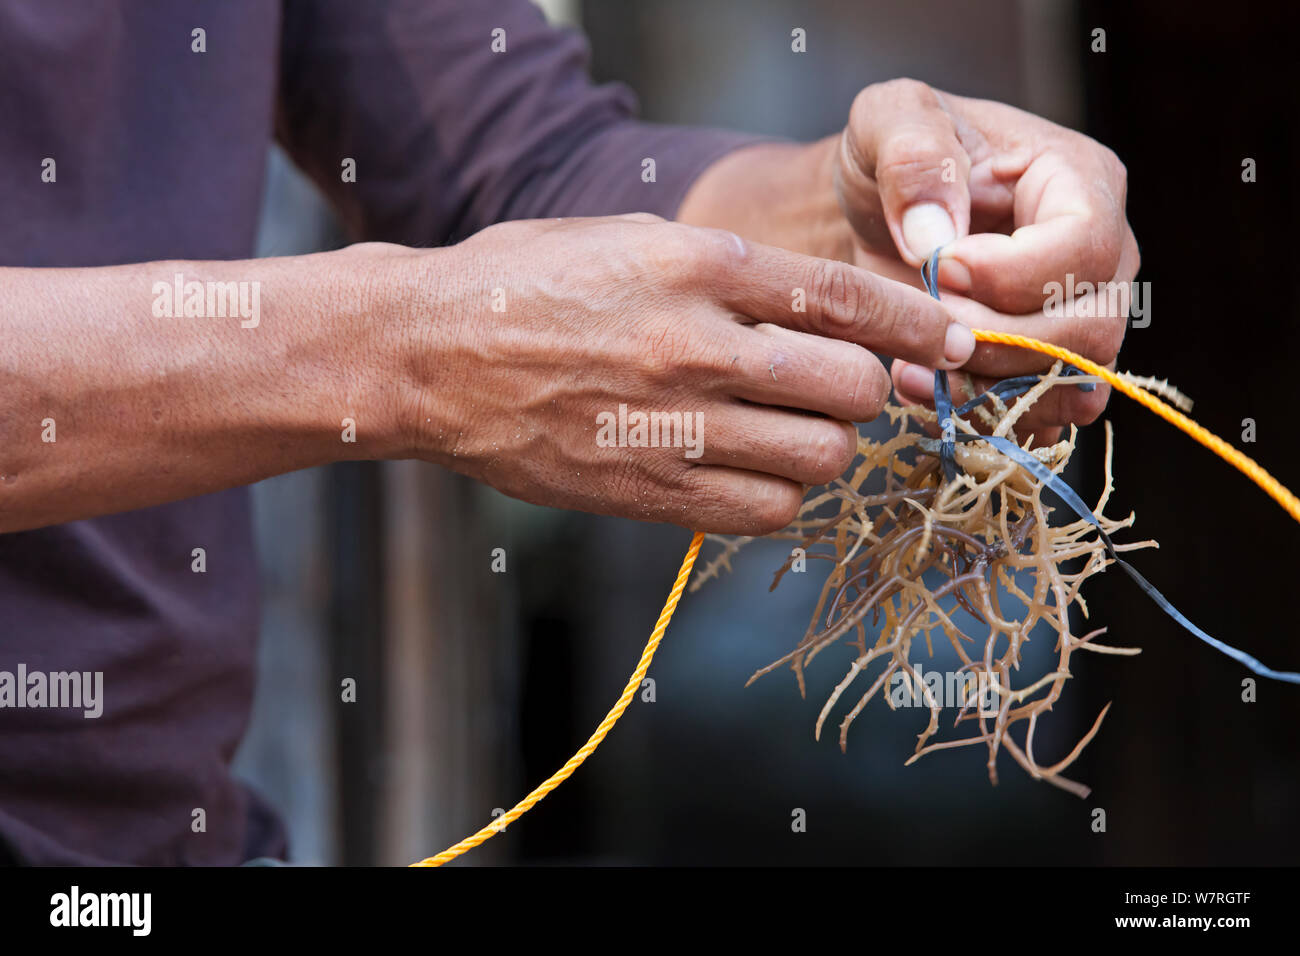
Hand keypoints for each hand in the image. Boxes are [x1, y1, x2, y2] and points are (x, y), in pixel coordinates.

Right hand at [382, 215, 975, 533]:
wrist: (426, 355)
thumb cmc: (525, 284)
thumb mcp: (628, 240)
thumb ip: (728, 273)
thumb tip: (817, 312)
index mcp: (697, 265)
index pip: (848, 301)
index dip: (918, 324)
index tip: (954, 339)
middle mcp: (696, 345)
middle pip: (854, 388)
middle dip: (869, 392)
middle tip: (846, 391)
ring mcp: (673, 426)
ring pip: (821, 458)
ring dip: (827, 448)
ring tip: (793, 434)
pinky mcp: (647, 492)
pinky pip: (764, 514)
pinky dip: (779, 498)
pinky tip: (750, 475)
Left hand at [835, 78, 1136, 440]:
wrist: (866, 218)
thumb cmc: (888, 160)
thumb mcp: (886, 120)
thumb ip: (912, 154)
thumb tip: (936, 234)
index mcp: (1080, 180)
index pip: (1086, 248)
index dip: (1013, 274)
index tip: (939, 270)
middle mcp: (1100, 258)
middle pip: (1092, 326)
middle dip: (997, 337)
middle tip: (922, 320)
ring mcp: (1080, 320)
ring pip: (1072, 383)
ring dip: (987, 387)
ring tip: (911, 365)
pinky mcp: (1046, 369)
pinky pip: (1041, 418)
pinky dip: (982, 416)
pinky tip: (922, 388)